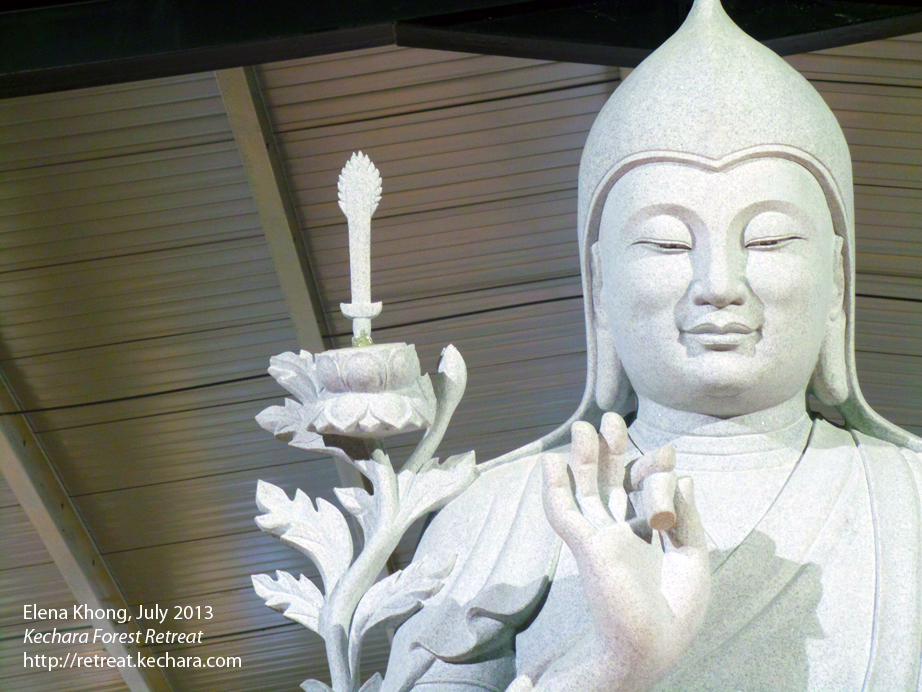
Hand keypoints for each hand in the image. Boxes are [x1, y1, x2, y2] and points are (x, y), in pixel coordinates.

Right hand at [531, 414, 709, 691]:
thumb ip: (688, 517)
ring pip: (585, 490)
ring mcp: (599, 537)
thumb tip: (686, 476)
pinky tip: (551, 461)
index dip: (652, 467)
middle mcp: (619, 531)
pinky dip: (554, 487)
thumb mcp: (694, 557)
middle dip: (612, 450)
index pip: (642, 490)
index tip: (666, 452)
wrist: (653, 644)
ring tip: (583, 427)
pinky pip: (564, 513)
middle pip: (610, 481)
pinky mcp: (586, 546)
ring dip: (583, 459)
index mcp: (644, 535)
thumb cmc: (676, 611)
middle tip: (612, 420)